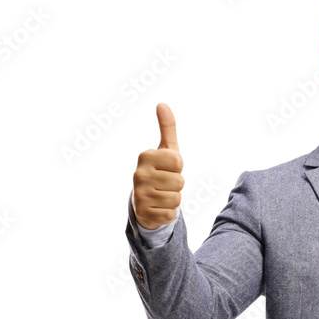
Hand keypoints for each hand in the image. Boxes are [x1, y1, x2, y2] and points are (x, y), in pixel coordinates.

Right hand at [132, 103, 183, 229]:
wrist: (144, 201)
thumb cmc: (160, 171)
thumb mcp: (165, 150)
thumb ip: (167, 128)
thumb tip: (162, 104)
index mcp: (145, 157)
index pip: (178, 161)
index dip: (178, 167)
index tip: (168, 168)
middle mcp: (139, 175)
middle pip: (179, 181)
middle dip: (177, 184)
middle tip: (165, 183)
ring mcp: (140, 195)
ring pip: (176, 198)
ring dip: (174, 198)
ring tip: (162, 194)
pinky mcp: (144, 213)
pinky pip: (171, 214)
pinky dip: (169, 212)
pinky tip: (159, 207)